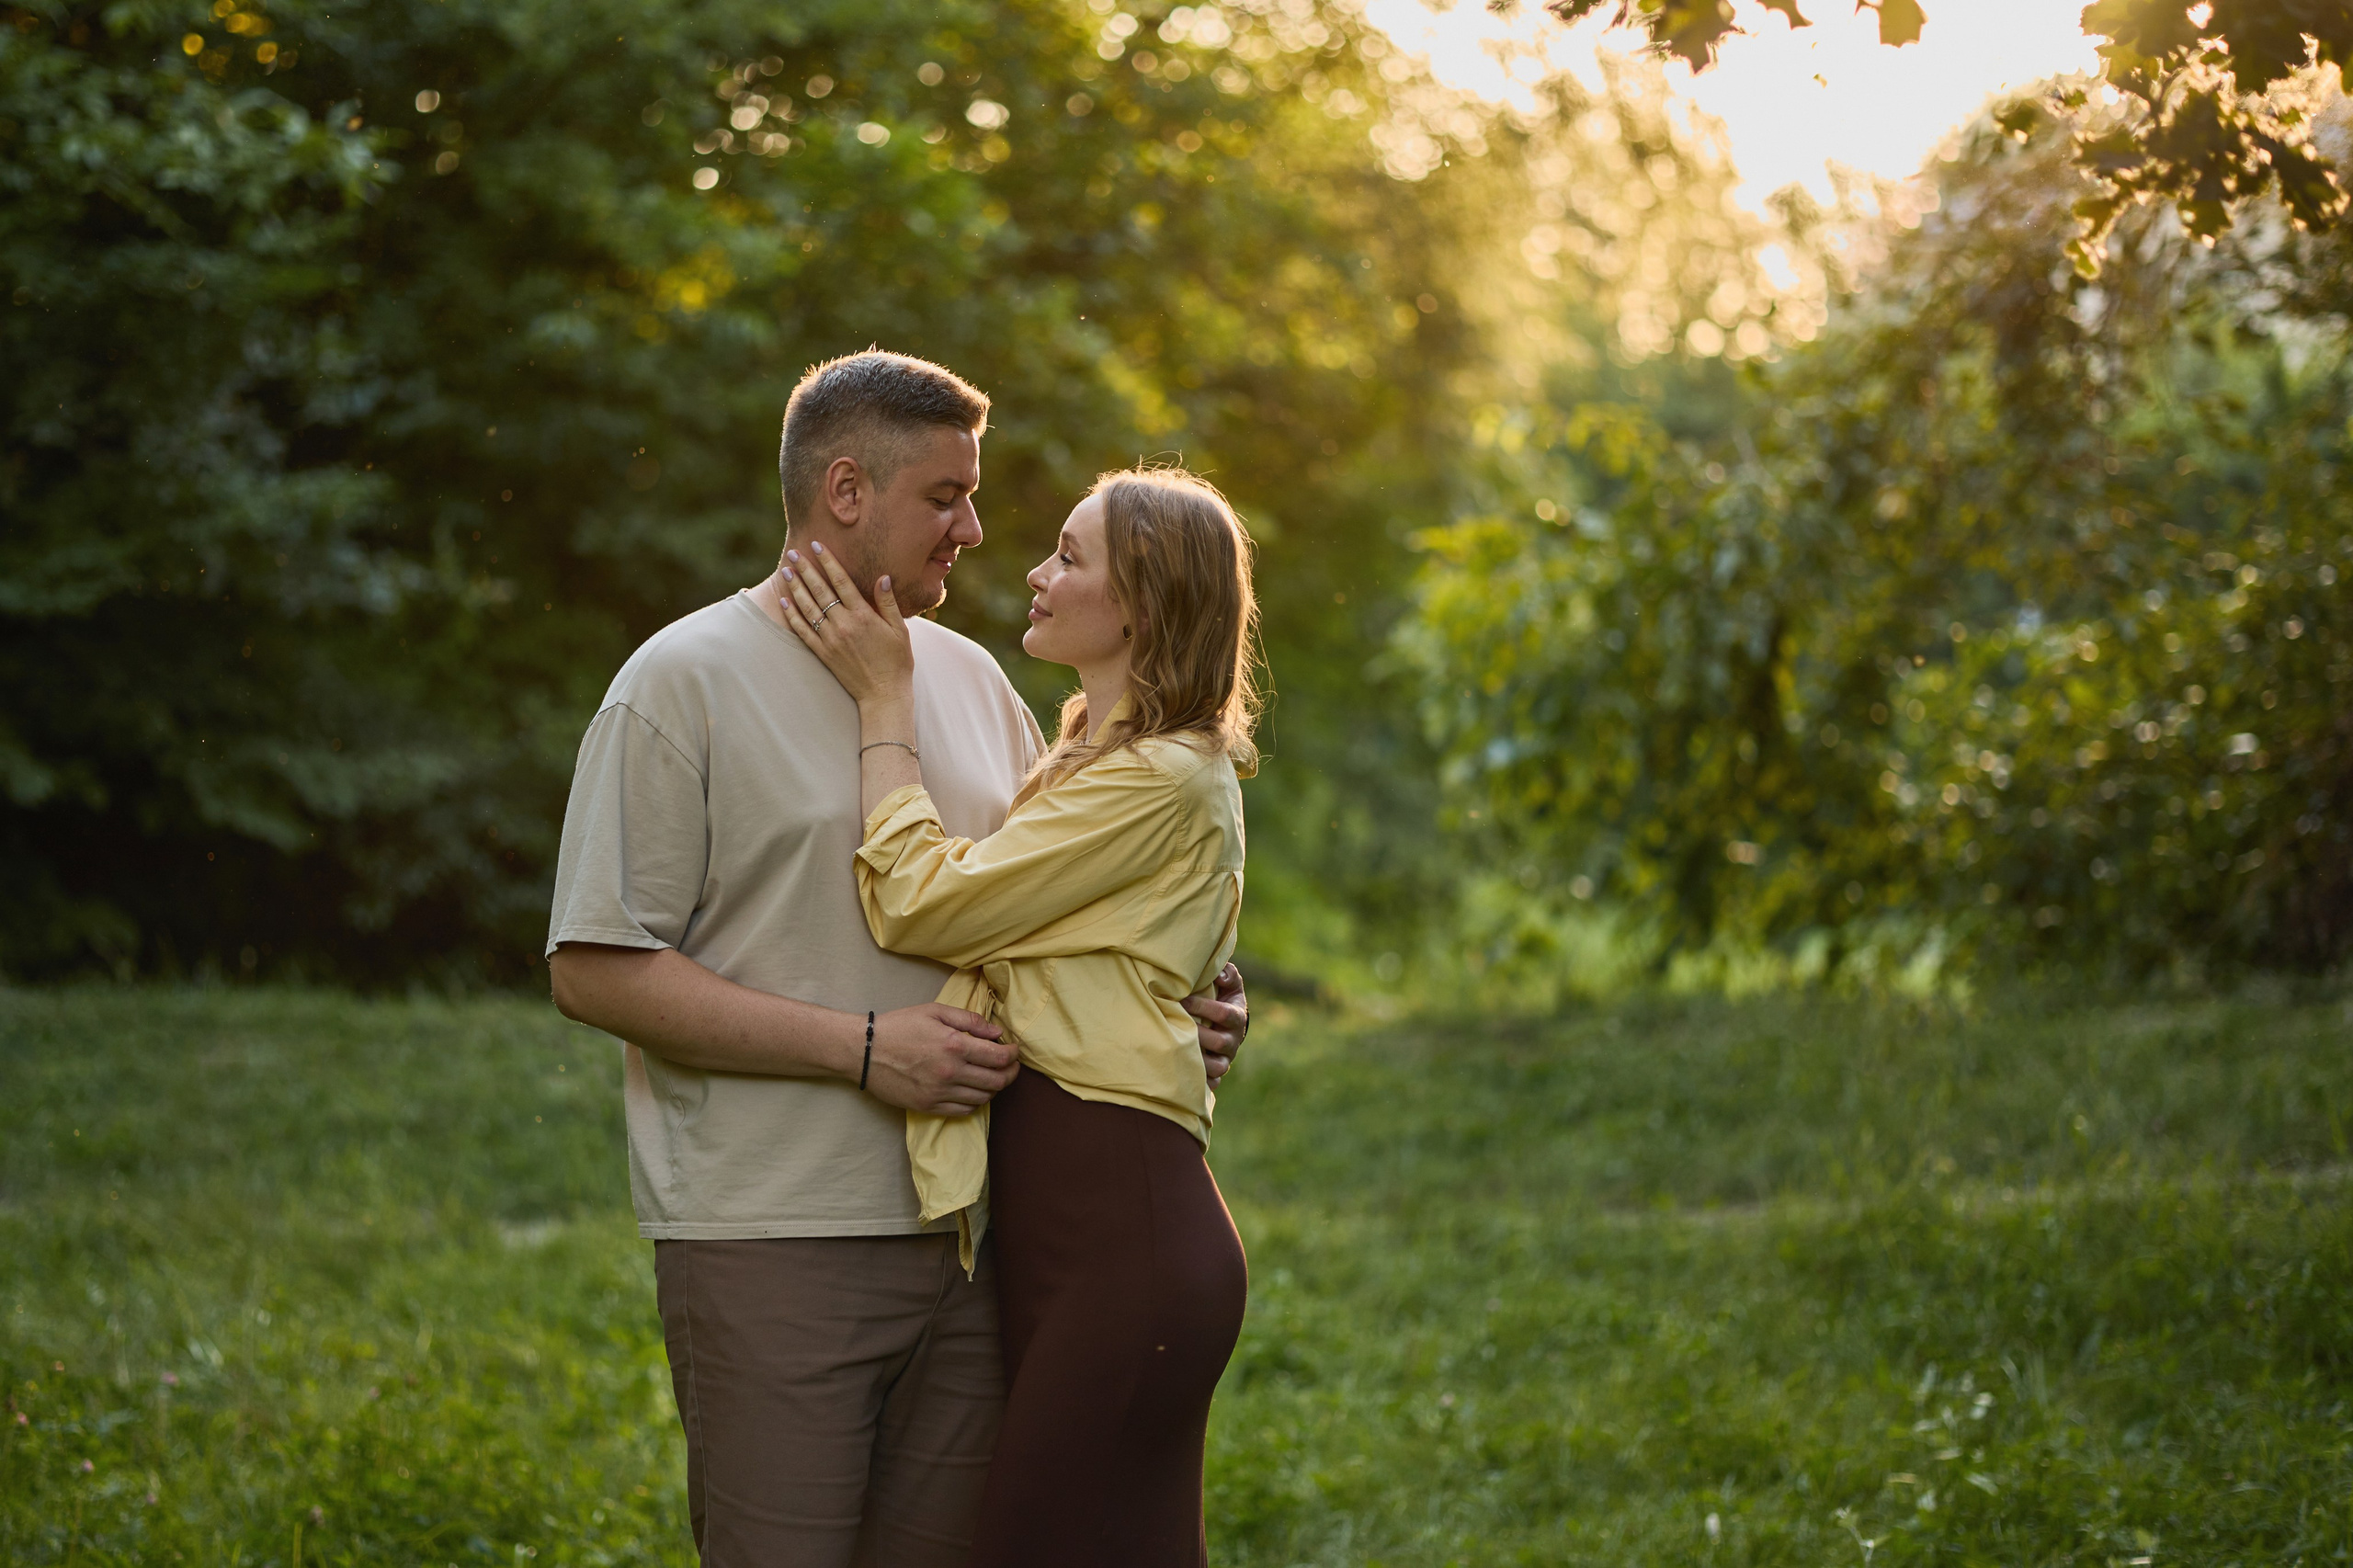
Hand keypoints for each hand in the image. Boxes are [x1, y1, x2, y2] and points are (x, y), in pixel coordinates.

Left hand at [777, 541, 912, 706]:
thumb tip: (883, 577)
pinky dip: (792, 616)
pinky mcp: (823, 653)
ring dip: (795, 588)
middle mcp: (844, 624)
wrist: (884, 694)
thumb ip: (888, 603)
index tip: (817, 546)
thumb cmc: (897, 661)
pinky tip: (784, 602)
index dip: (828, 561)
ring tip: (786, 571)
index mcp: (863, 615)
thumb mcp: (899, 630)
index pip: (841, 581)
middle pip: (820, 590)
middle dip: (805, 569)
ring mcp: (831, 639)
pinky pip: (803, 631)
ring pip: (808, 608)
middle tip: (793, 553)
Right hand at [859, 1002, 1018, 1116]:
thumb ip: (969, 1020)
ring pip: (983, 1098)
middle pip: (997, 1081)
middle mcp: (951, 1072)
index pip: (999, 1057)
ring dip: (994, 1088)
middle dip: (1010, 1073)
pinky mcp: (928, 1106)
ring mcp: (940, 1092)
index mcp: (955, 1046)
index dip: (1013, 1055)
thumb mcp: (934, 1011)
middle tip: (1010, 1066)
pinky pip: (963, 1110)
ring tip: (992, 1077)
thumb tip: (996, 1032)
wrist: (864, 1051)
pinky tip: (973, 1091)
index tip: (1014, 1050)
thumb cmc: (899, 1026)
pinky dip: (975, 1102)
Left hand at [1185, 961, 1248, 1082]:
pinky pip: (1212, 1082)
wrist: (1225, 1021)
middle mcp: (1233, 1040)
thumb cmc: (1222, 996)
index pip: (1223, 1014)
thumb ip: (1227, 974)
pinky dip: (1201, 1081)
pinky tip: (1184, 1075)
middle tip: (1176, 1024)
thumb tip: (1220, 974)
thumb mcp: (1228, 983)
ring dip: (1198, 1060)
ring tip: (1178, 1049)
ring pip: (1217, 1066)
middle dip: (1197, 1033)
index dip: (1203, 1007)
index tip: (1183, 1000)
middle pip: (1219, 1042)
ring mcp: (1226, 1058)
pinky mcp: (1217, 1073)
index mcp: (1237, 1017)